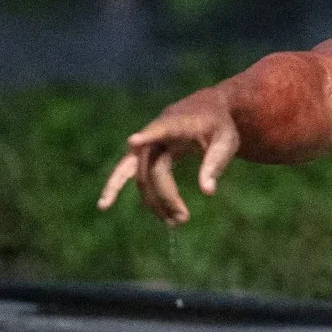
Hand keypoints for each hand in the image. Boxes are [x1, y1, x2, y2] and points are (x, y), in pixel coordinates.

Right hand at [97, 94, 241, 225]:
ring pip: (141, 175)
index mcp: (180, 122)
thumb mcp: (227, 140)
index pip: (163, 129)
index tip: (133, 140)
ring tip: (172, 223)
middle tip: (183, 220)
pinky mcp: (143, 152)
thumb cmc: (219, 124)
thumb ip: (216, 162)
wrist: (205, 109)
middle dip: (165, 196)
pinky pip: (127, 171)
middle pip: (153, 168)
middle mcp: (157, 131)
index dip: (148, 135)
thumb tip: (207, 191)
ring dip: (152, 201)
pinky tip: (104, 205)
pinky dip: (116, 186)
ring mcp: (147, 142)